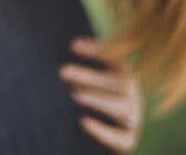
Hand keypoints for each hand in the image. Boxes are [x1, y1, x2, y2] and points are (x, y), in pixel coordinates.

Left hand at [60, 36, 142, 152]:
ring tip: (73, 95)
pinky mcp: (128, 139)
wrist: (98, 131)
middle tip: (63, 72)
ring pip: (124, 109)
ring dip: (98, 100)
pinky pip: (122, 139)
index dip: (98, 50)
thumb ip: (75, 67)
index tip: (73, 45)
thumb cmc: (84, 94)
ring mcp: (133, 118)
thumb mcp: (83, 78)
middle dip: (91, 77)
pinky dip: (103, 131)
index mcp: (123, 74)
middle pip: (123, 83)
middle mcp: (131, 95)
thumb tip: (53, 51)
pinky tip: (83, 122)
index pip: (117, 58)